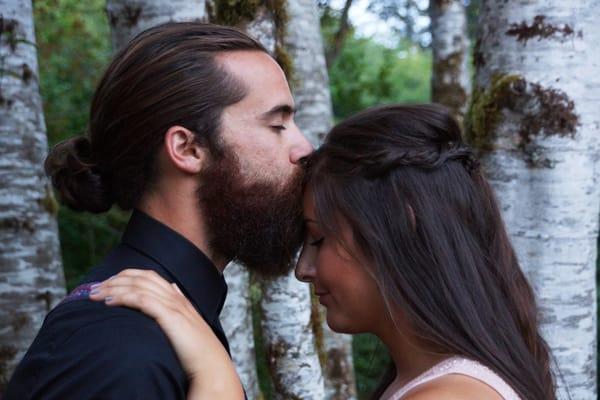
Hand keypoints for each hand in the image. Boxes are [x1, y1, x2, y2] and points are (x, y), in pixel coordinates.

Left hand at [88, 269, 243, 399]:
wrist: (211, 365)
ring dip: (113, 287)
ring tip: (95, 295)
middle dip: (114, 280)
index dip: (126, 276)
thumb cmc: (197, 351)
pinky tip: (109, 303)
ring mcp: (173, 305)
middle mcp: (175, 297)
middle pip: (140, 277)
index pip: (148, 276)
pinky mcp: (170, 316)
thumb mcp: (187, 324)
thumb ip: (179, 306)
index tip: (107, 284)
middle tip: (93, 289)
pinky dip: (124, 297)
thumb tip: (173, 289)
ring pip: (138, 286)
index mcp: (178, 297)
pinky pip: (142, 300)